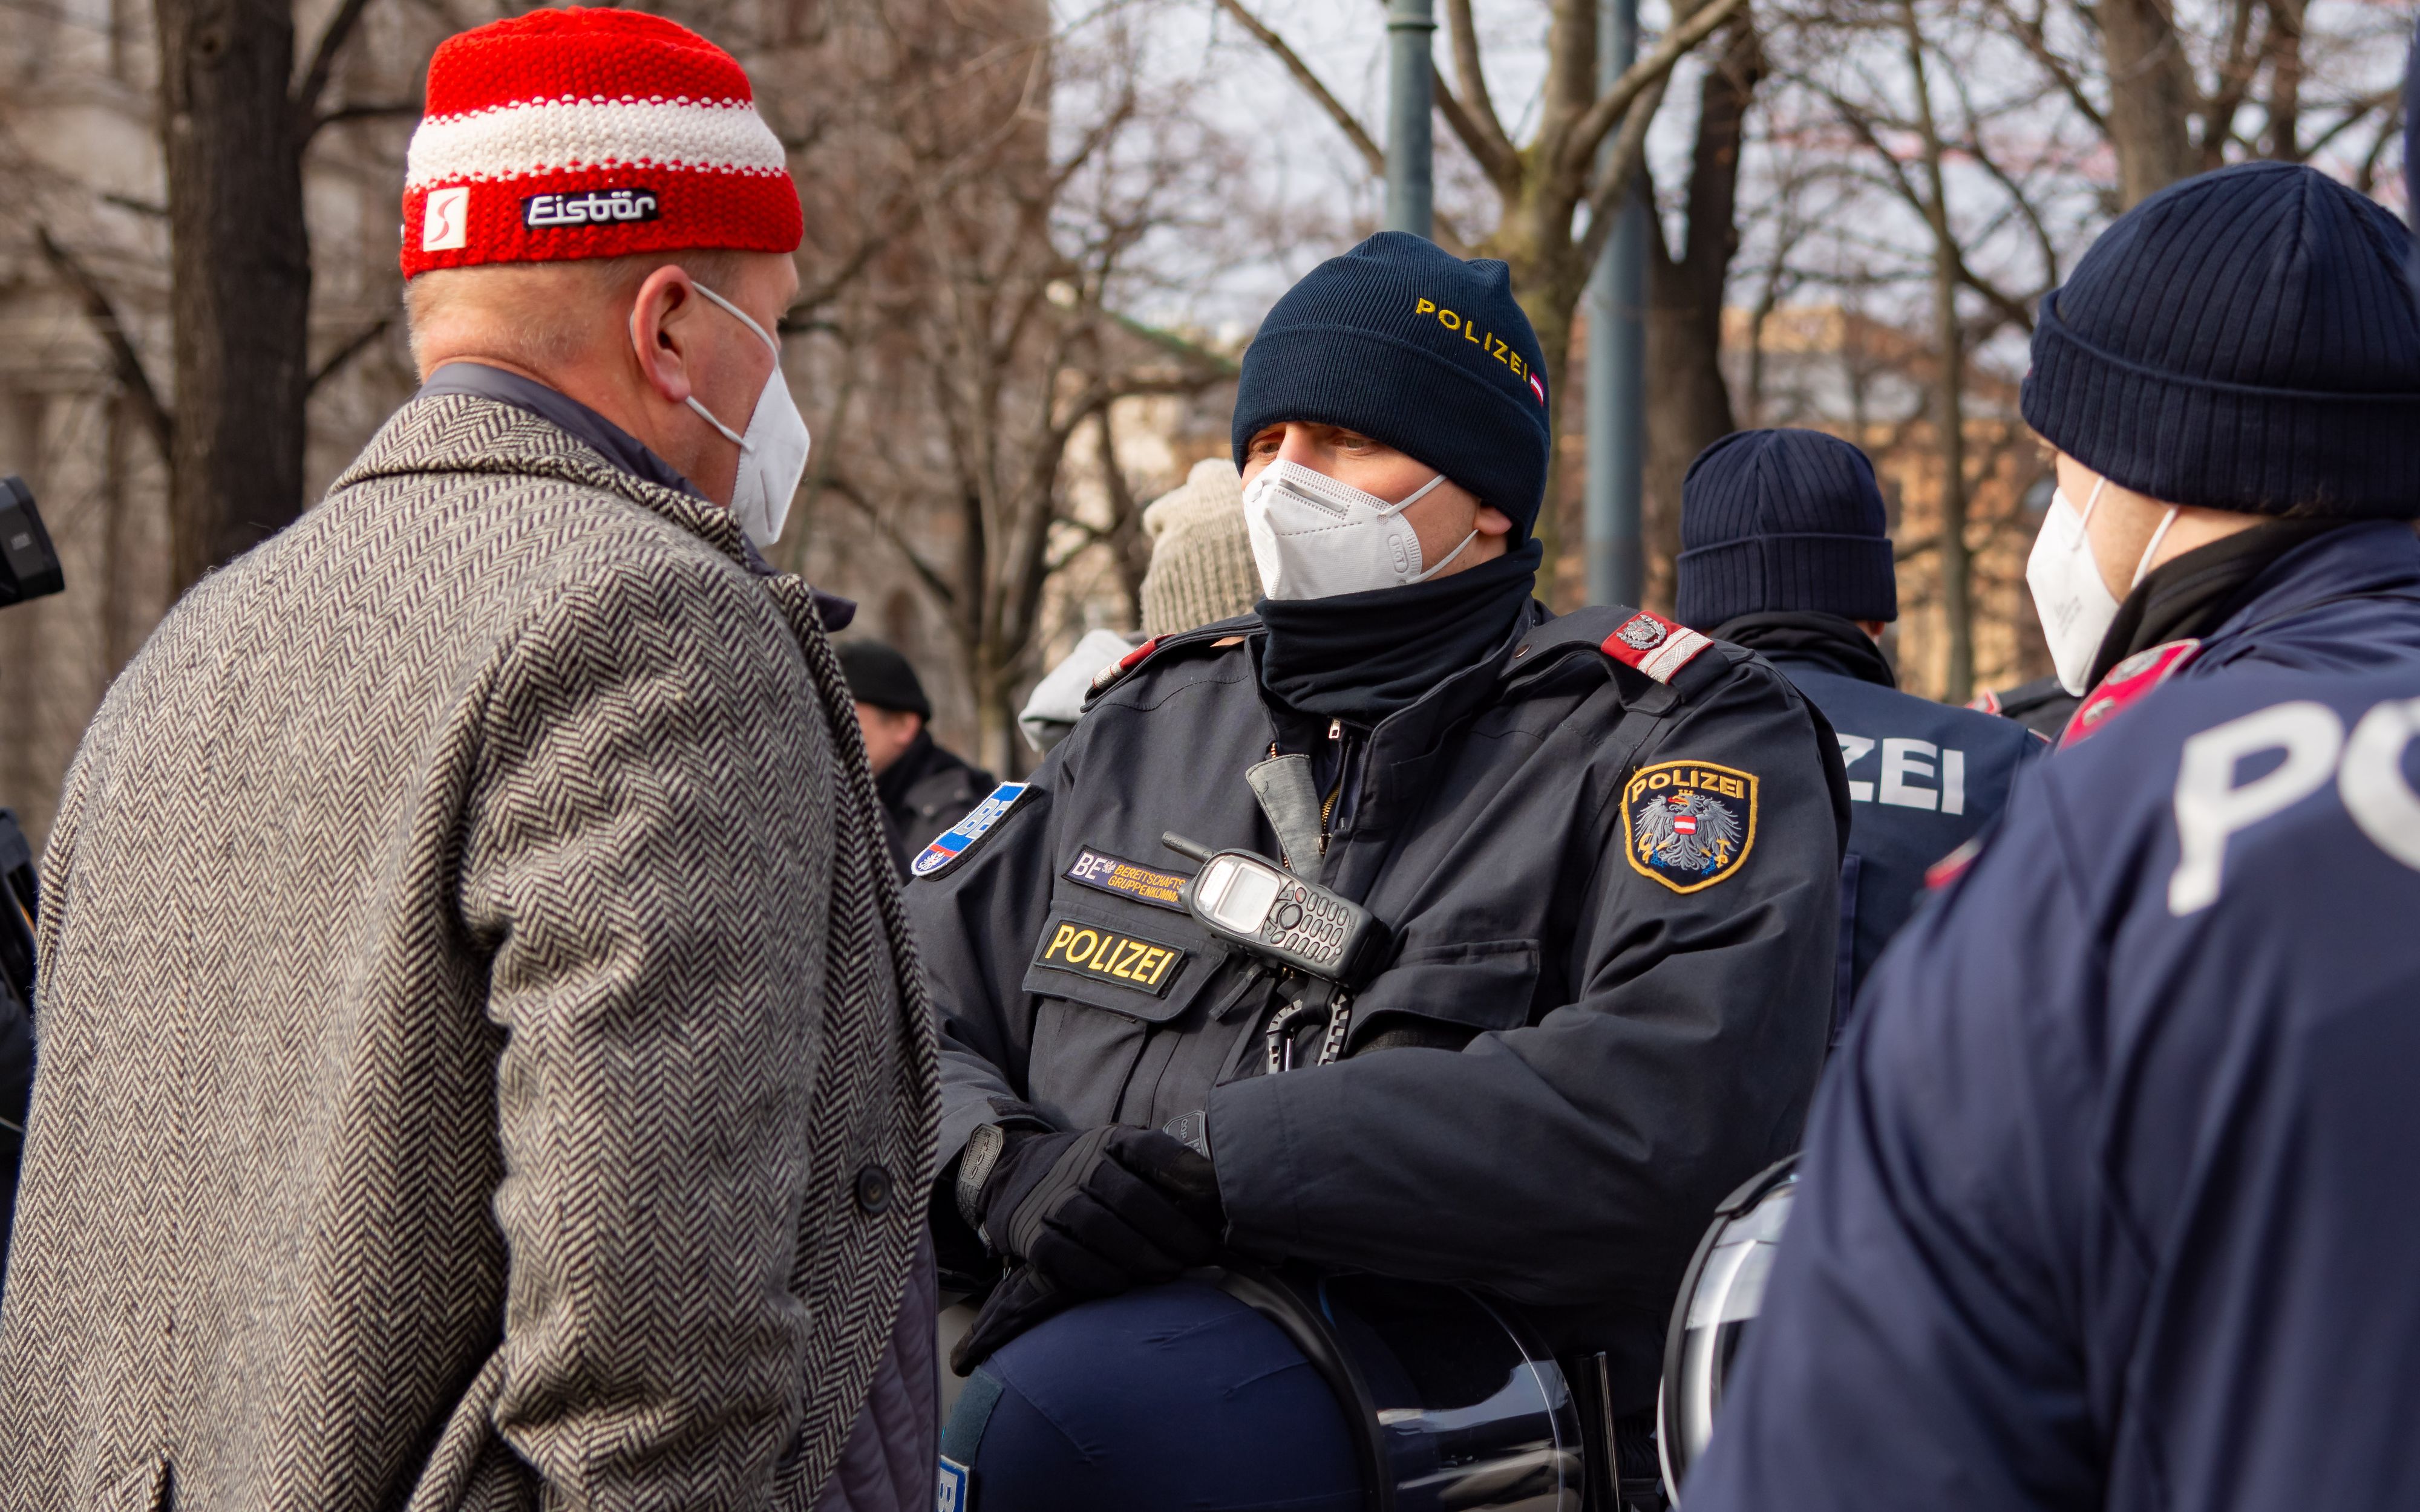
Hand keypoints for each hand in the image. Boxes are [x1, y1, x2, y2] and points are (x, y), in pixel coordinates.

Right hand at [980, 1124, 1222, 1293]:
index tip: (1218, 1208)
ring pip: (1098, 1227)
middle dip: (1173, 1231)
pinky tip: (1121, 1284)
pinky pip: (1062, 1255)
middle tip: (1200, 1256)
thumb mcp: (1122, 1154)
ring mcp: (1051, 1198)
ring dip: (1140, 1255)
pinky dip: (1095, 1273)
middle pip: (1131, 1197)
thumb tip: (1220, 1205)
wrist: (1014, 1172)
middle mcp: (1080, 1163)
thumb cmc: (1091, 1172)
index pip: (1154, 1151)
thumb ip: (1163, 1172)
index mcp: (1113, 1140)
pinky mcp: (1029, 1232)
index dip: (1189, 1177)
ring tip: (1169, 1274)